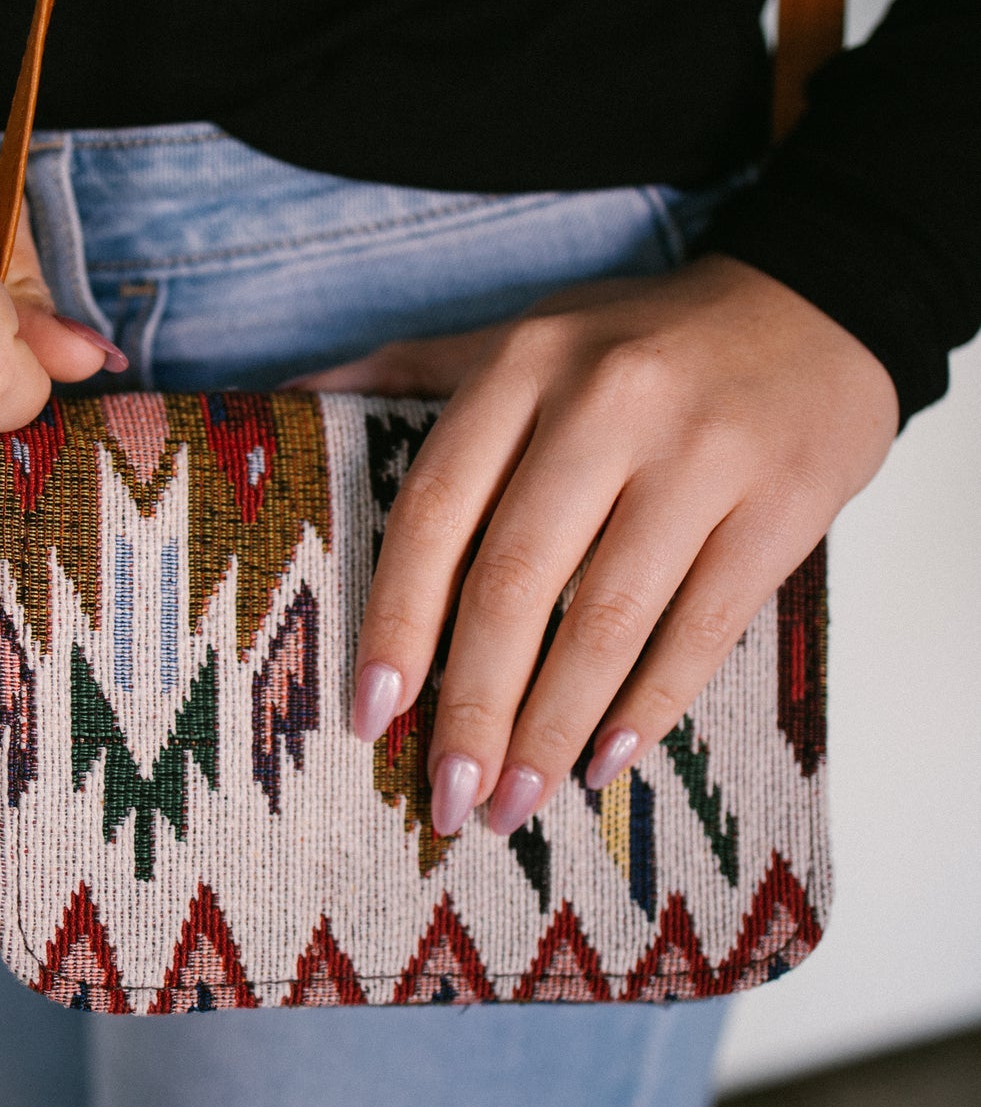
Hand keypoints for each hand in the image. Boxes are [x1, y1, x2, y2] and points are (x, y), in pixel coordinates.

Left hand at [293, 255, 896, 832]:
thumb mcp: (529, 333)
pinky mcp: (782, 505)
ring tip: (515, 801)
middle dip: (471, 707)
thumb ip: (413, 370)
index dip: (396, 622)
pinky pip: (701, 629)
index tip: (371, 715)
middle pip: (513, 583)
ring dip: (552, 729)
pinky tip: (605, 761)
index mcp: (527, 365)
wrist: (819, 305)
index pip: (436, 510)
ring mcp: (701, 455)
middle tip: (448, 797)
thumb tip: (288, 389)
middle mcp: (607, 403)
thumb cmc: (646, 341)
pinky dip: (648, 706)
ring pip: (605, 620)